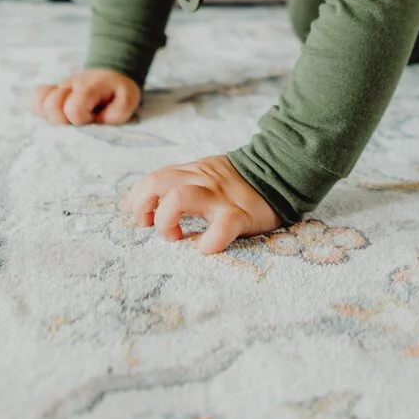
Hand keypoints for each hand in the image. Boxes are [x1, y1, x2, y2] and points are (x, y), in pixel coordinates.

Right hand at [31, 69, 140, 124]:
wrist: (111, 72)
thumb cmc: (118, 90)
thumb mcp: (128, 99)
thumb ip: (117, 114)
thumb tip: (97, 121)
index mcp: (87, 87)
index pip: (73, 109)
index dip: (81, 119)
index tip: (92, 118)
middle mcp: (68, 85)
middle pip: (51, 106)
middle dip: (64, 120)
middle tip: (79, 120)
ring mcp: (58, 88)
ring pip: (41, 103)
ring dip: (52, 116)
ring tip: (68, 118)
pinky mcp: (51, 92)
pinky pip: (35, 99)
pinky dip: (40, 108)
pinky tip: (54, 113)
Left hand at [120, 154, 282, 254]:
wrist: (282, 170)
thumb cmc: (240, 182)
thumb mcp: (207, 174)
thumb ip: (182, 183)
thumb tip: (146, 201)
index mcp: (193, 172)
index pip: (154, 178)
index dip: (137, 197)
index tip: (136, 215)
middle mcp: (202, 181)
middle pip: (157, 182)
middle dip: (143, 207)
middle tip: (148, 226)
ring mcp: (220, 197)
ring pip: (179, 197)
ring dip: (166, 220)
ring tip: (173, 237)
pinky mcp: (240, 215)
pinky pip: (220, 228)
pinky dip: (208, 241)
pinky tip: (205, 248)